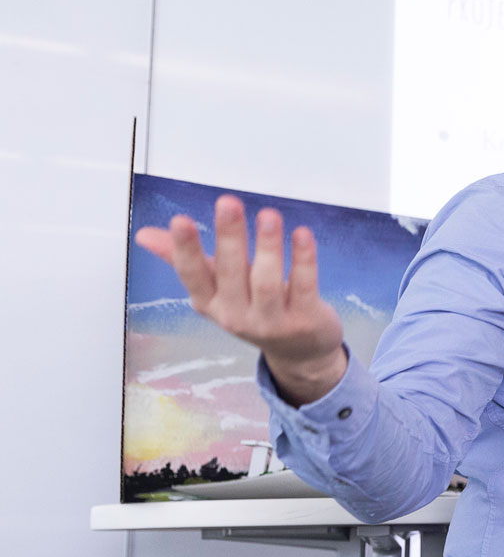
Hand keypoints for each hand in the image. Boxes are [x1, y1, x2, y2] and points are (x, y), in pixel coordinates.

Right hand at [136, 196, 348, 404]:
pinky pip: (304, 286)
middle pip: (231, 273)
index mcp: (210, 303)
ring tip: (268, 215)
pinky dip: (303, 260)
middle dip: (229, 237)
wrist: (299, 353)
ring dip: (267, 246)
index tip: (180, 220)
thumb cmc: (253, 310)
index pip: (192, 275)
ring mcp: (272, 321)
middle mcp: (236, 315)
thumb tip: (145, 234)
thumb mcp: (216, 289)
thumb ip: (182, 259)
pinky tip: (302, 234)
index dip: (185, 249)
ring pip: (267, 281)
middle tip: (228, 202)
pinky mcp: (305, 321)